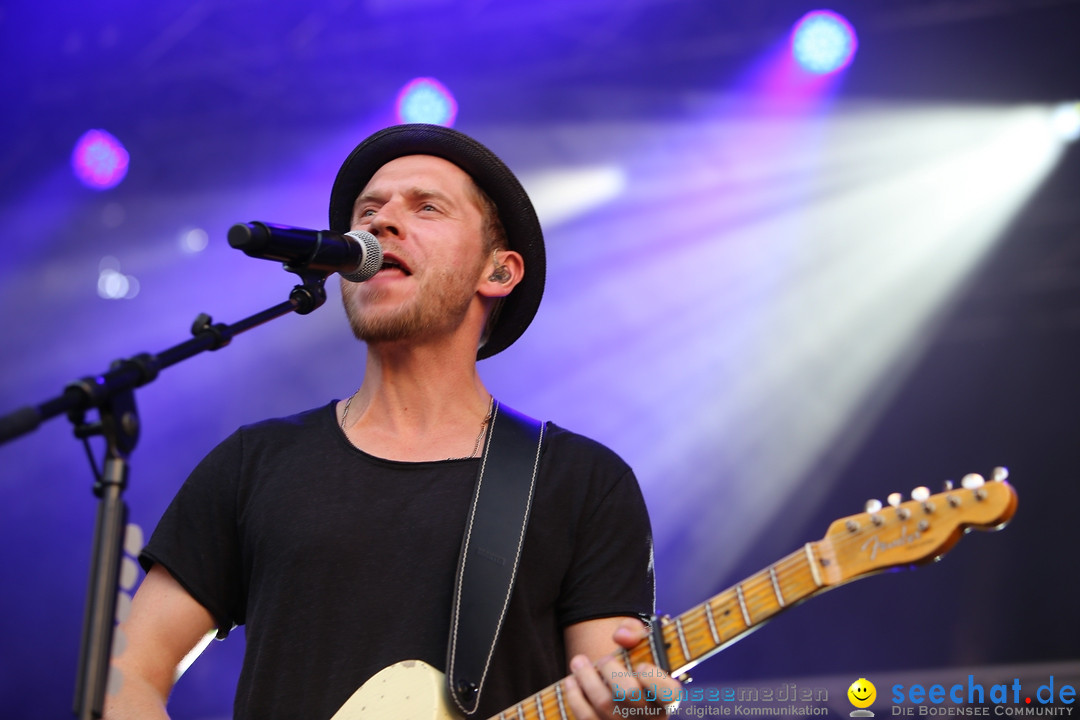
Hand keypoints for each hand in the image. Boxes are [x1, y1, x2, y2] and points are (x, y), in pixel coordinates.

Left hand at [563, 618, 682, 718]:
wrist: (617, 690)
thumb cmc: (632, 666)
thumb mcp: (639, 644)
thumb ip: (634, 631)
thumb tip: (621, 636)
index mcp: (665, 698)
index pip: (669, 693)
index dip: (653, 678)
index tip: (640, 665)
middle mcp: (649, 717)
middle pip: (629, 692)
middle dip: (610, 669)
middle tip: (604, 660)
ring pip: (604, 703)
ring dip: (586, 677)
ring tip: (578, 662)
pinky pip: (586, 717)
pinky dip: (575, 696)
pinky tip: (572, 682)